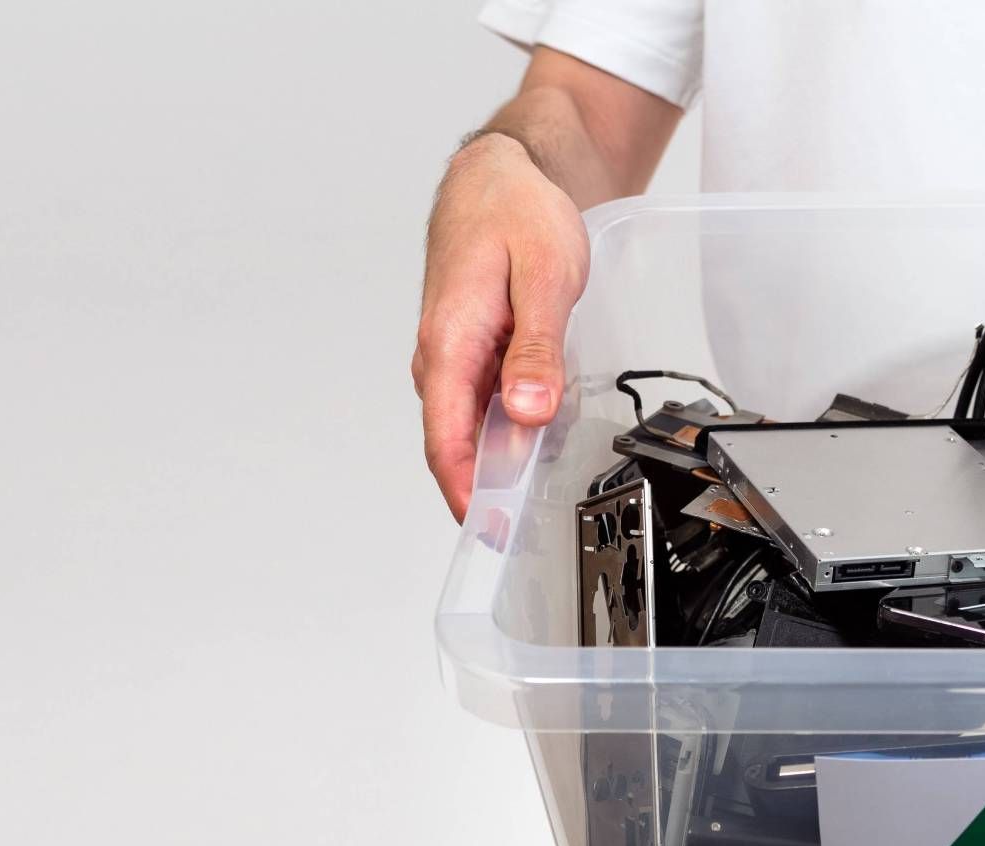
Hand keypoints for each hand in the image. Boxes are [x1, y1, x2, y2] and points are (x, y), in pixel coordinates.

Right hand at [413, 132, 588, 518]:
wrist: (501, 175)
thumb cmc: (517, 213)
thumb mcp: (544, 278)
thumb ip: (536, 350)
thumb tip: (527, 411)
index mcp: (449, 343)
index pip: (446, 439)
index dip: (467, 492)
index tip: (490, 530)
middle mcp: (439, 355)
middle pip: (455, 442)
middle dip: (485, 489)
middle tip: (524, 530)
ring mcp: (452, 355)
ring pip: (469, 425)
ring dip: (497, 460)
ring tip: (535, 495)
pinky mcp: (469, 351)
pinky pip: (481, 403)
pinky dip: (506, 427)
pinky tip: (537, 440)